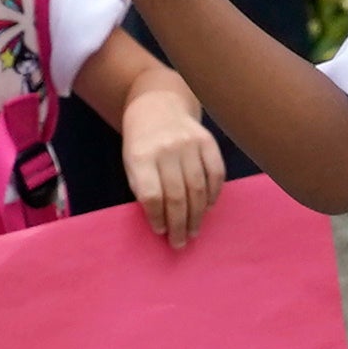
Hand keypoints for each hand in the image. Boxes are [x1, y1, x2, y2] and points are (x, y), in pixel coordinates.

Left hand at [118, 89, 224, 248]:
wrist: (157, 106)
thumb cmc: (142, 144)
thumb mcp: (131, 163)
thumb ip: (144, 189)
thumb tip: (163, 223)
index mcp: (141, 156)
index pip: (151, 195)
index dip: (156, 217)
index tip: (160, 232)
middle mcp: (166, 149)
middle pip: (176, 195)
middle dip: (179, 224)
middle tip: (180, 242)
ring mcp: (189, 143)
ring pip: (197, 188)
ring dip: (197, 215)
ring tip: (194, 231)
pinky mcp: (208, 141)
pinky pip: (215, 173)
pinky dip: (213, 194)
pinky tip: (207, 208)